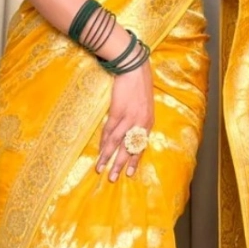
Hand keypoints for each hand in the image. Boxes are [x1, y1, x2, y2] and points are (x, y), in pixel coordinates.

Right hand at [96, 62, 153, 181]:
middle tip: (113, 178)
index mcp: (148, 122)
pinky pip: (109, 131)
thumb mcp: (145, 105)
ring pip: (117, 143)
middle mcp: (140, 123)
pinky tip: (100, 151)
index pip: (140, 146)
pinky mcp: (118, 112)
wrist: (135, 69)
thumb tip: (131, 133)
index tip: (129, 173)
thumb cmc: (140, 86)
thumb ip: (140, 120)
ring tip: (101, 169)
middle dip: (120, 164)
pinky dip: (103, 142)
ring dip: (108, 157)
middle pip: (128, 148)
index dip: (134, 160)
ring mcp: (129, 118)